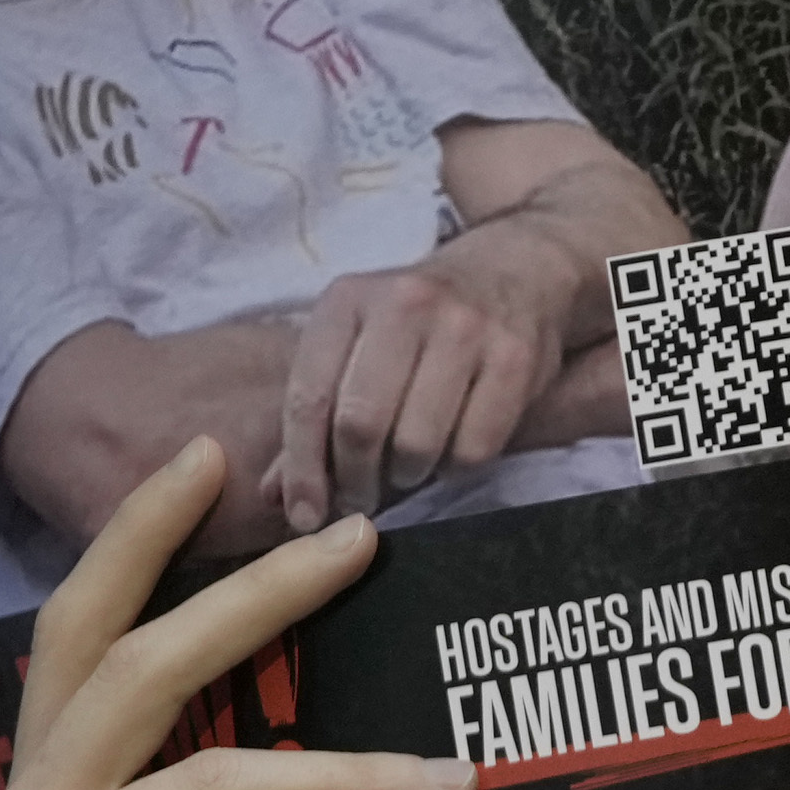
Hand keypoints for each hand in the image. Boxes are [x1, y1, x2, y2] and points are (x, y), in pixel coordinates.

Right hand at [0, 440, 474, 789]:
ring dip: (354, 770)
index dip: (140, 547)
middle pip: (122, 670)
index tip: (216, 458)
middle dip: (247, 592)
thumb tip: (339, 669)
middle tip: (359, 536)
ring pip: (215, 776)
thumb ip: (264, 785)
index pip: (78, 652)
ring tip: (456, 778)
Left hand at [274, 235, 578, 534]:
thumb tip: (275, 497)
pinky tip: (451, 448)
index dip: (302, 470)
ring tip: (408, 468)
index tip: (305, 516)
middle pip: (360, 425)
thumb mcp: (354, 347)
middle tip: (361, 499)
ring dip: (407, 476)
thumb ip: (314, 416)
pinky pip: (474, 448)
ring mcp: (464, 327)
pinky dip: (456, 467)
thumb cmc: (415, 325)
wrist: (508, 272)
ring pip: (417, 444)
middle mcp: (404, 304)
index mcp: (346, 300)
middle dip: (355, 480)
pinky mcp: (514, 356)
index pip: (308, 399)